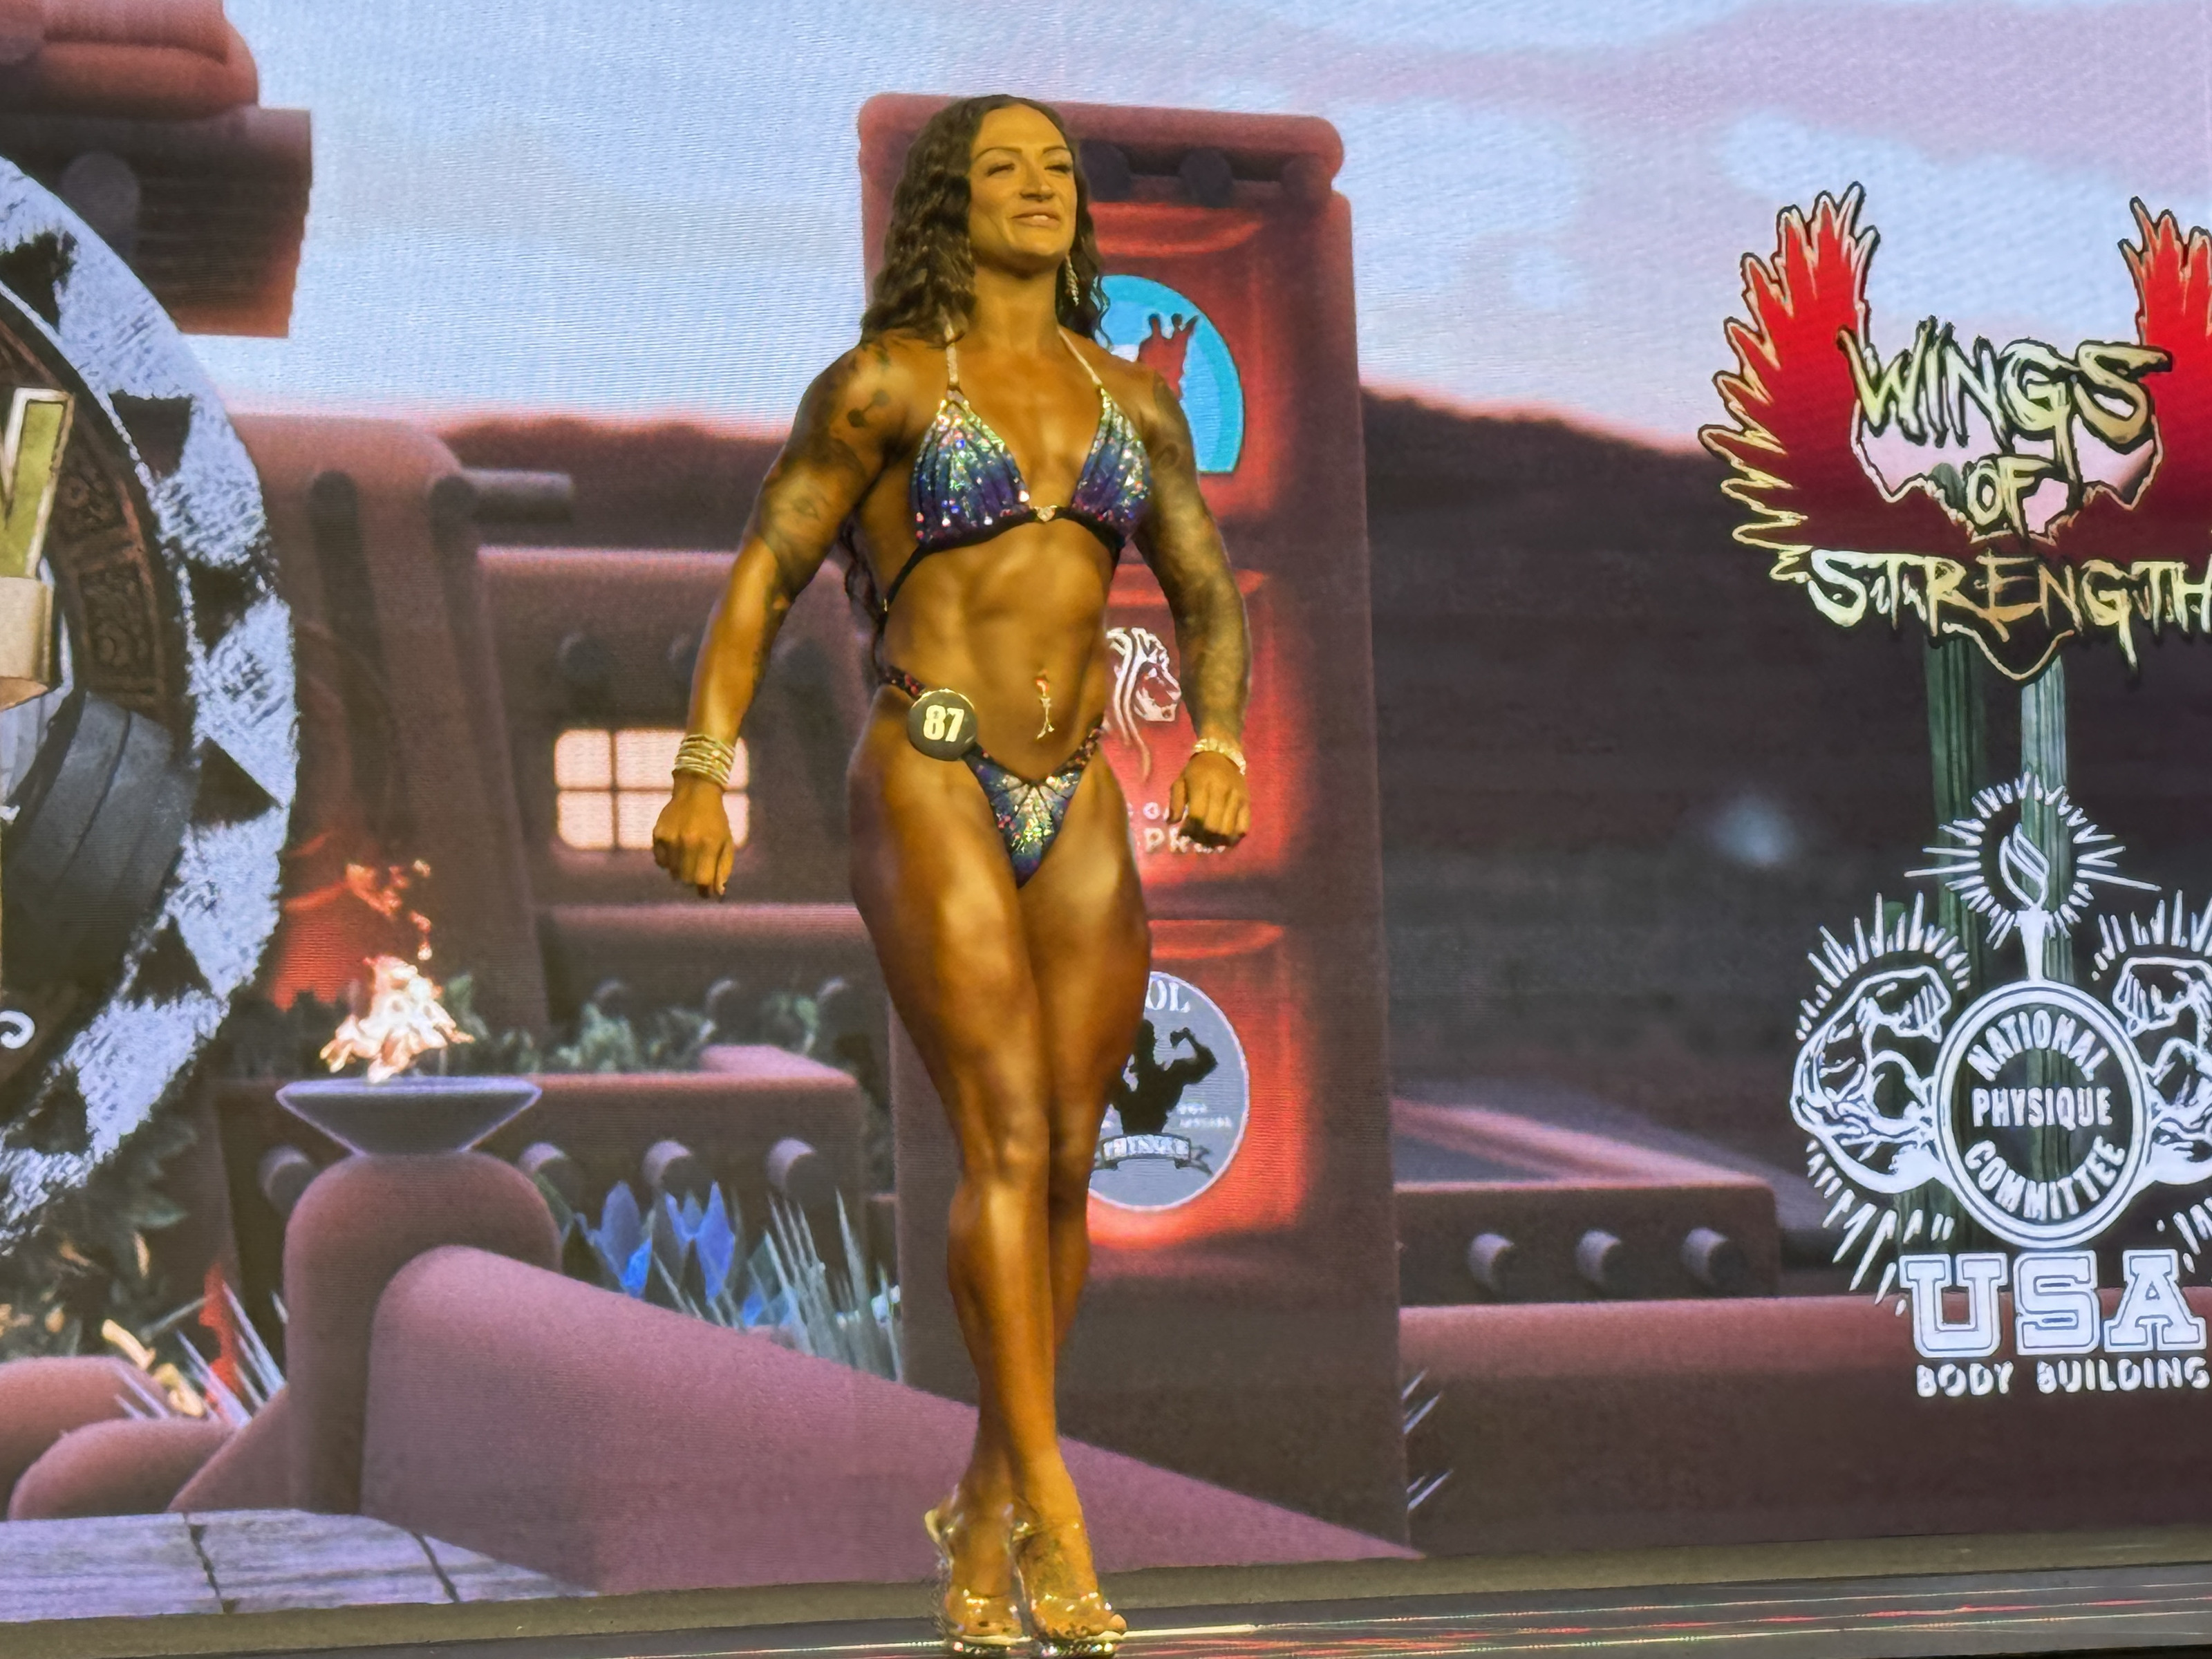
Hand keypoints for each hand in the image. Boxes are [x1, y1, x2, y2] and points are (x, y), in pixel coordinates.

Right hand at [652, 775, 734, 897]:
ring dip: (680, 871)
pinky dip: (668, 861)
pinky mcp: (658, 834)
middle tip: (697, 871)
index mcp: (708, 844)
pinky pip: (660, 861)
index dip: (705, 890)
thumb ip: (723, 868)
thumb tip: (717, 893)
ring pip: (672, 872)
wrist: (696, 792)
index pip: (702, 880)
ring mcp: (671, 838)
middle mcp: (688, 842)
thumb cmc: (715, 820)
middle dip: (693, 880)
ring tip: (688, 855)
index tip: (706, 891)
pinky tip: (676, 849)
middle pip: (685, 879)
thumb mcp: (726, 842)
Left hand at [1168, 748, 1248, 848]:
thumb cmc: (1197, 770)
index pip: (1197, 816)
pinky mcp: (1247, 803)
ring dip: (1217, 841)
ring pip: (1228, 830)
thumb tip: (1172, 823)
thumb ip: (1175, 803)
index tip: (1184, 834)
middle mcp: (1222, 792)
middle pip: (1213, 827)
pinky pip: (1244, 827)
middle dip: (1203, 838)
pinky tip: (1224, 839)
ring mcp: (1237, 798)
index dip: (1189, 830)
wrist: (1222, 754)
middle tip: (1197, 840)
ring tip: (1209, 841)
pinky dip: (1234, 838)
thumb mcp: (1180, 781)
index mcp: (1202, 786)